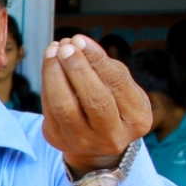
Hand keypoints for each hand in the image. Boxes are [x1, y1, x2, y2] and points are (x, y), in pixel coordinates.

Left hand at [40, 36, 151, 175]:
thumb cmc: (114, 105)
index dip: (97, 60)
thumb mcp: (123, 87)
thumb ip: (107, 67)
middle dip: (77, 68)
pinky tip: (49, 64)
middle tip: (66, 46)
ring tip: (53, 51)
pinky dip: (47, 84)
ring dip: (55, 75)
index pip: (118, 84)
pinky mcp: (58, 139)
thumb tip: (79, 44)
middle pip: (93, 100)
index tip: (81, 40)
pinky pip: (49, 110)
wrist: (97, 144)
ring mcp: (83, 141)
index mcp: (137, 119)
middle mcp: (112, 135)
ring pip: (64, 107)